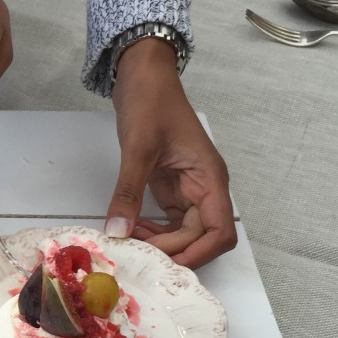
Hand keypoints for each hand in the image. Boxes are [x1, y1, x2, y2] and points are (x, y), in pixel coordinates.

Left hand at [106, 38, 236, 268]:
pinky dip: (152, 229)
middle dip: (173, 250)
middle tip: (136, 252)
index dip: (198, 253)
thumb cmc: (151, 101)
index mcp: (210, 178)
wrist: (143, 74)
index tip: (166, 263)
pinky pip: (168, 219)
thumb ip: (128, 192)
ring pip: (184, 231)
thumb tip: (118, 231)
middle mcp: (204, 186)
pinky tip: (129, 228)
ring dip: (161, 242)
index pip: (220, 231)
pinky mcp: (170, 185)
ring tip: (129, 239)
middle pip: (202, 236)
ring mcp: (188, 187)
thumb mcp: (138, 148)